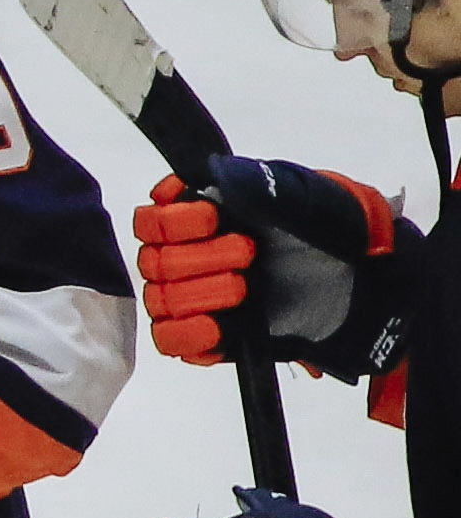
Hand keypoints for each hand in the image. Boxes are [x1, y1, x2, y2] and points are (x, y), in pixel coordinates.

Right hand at [134, 161, 407, 379]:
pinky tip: (219, 326)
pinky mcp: (207, 336)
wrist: (364, 282)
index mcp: (202, 215)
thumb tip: (216, 176)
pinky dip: (190, 334)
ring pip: (161, 301)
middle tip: (248, 253)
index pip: (152, 220)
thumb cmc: (333, 233)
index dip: (174, 221)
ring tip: (244, 289)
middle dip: (200, 258)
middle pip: (154, 262)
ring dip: (200, 294)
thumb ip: (262, 186)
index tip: (214, 218)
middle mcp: (188, 256)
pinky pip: (171, 341)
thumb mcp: (307, 198)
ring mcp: (194, 298)